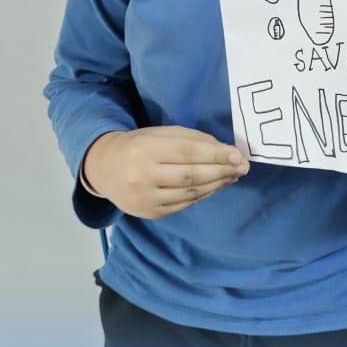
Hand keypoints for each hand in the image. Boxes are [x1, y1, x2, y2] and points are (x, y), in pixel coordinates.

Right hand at [83, 126, 249, 219]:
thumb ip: (191, 139)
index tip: (238, 155)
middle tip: (242, 167)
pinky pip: (184, 204)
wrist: (104, 168)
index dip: (215, 154)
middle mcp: (143, 176)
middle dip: (221, 171)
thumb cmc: (138, 145)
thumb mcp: (160, 133)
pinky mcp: (150, 213)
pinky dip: (203, 195)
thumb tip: (226, 151)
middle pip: (192, 175)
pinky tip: (215, 185)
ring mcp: (146, 198)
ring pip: (190, 192)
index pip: (187, 152)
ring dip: (216, 184)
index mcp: (145, 149)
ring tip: (232, 175)